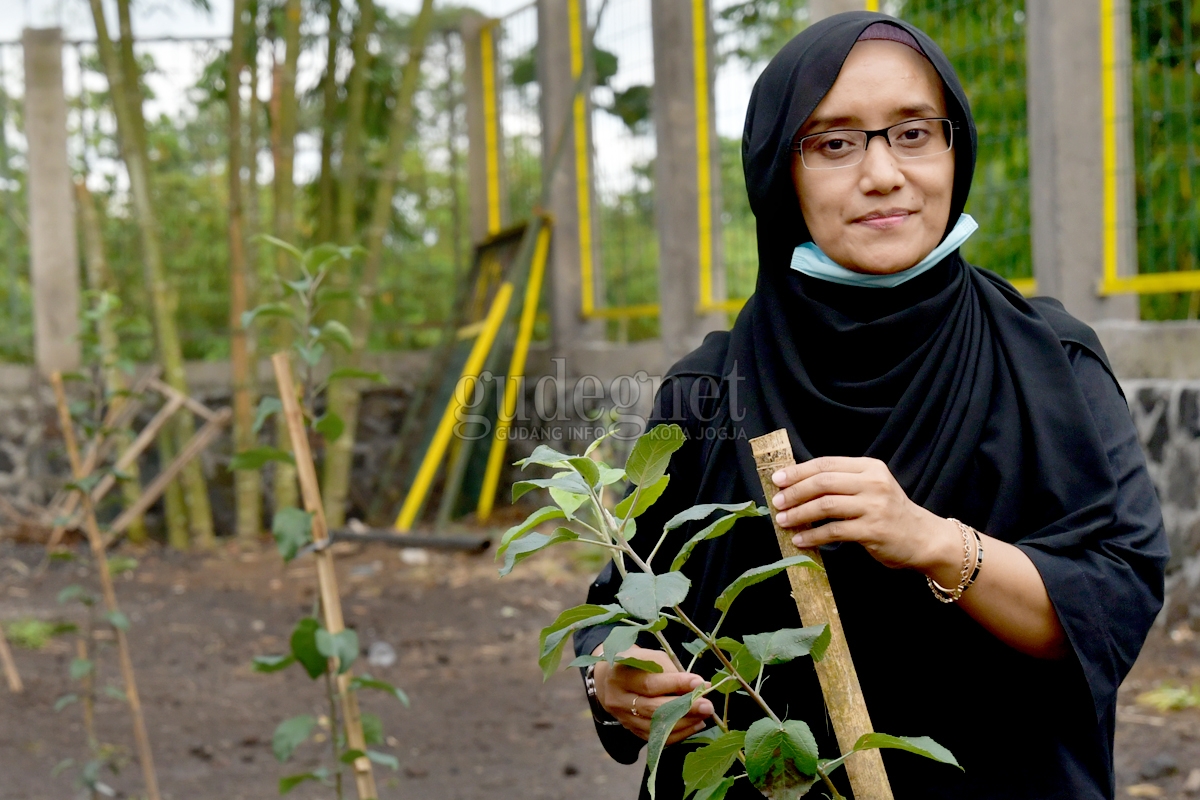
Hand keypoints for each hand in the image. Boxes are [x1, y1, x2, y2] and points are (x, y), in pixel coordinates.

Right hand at [592, 645, 713, 743]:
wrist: (609, 678)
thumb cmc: (636, 663)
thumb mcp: (650, 658)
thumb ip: (672, 672)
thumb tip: (700, 687)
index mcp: (620, 675)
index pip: (650, 684)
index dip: (676, 685)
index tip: (699, 683)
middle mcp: (618, 699)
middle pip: (653, 709)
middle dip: (684, 708)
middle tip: (707, 706)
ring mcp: (623, 718)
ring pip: (656, 727)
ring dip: (684, 723)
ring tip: (704, 716)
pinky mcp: (631, 730)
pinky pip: (657, 738)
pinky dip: (678, 733)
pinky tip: (694, 725)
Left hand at [769, 456, 958, 575]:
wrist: (923, 538)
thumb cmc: (890, 512)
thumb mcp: (871, 487)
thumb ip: (843, 482)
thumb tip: (798, 485)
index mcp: (869, 467)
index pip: (826, 464)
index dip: (798, 471)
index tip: (778, 479)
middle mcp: (873, 483)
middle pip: (823, 482)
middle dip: (795, 492)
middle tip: (777, 501)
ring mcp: (874, 506)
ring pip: (826, 505)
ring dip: (799, 513)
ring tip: (783, 521)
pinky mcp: (873, 530)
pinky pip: (834, 531)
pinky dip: (813, 535)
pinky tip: (800, 539)